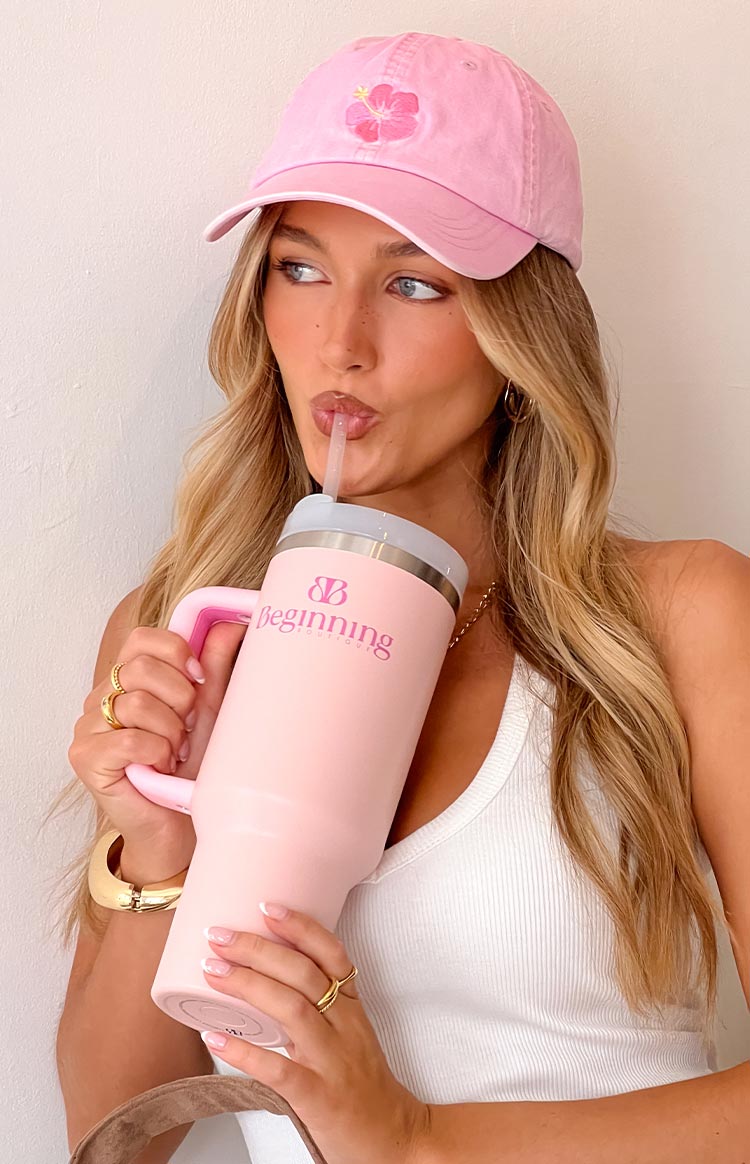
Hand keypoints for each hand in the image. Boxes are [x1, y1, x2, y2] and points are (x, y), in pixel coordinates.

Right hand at [68, 619, 246, 879]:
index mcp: (126, 679)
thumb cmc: (190, 768)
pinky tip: (160, 767)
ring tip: (175, 753)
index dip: (176, 652)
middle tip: (186, 729)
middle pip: (141, 667)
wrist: (178, 825)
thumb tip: (229, 624)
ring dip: (170, 732)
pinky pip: (129, 738)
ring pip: (138, 704)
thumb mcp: (208, 710)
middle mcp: (100, 697)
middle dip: (179, 699)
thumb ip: (213, 666)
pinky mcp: (84, 757)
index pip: (142, 638)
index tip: (199, 679)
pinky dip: (156, 753)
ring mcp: (87, 727)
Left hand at [200, 906, 431, 1163]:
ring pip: (292, 1010)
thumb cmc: (366, 1089)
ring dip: (248, 985)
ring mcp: (333, 1063)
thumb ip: (316, 1012)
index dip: (301, 928)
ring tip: (212, 970)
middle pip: (304, 975)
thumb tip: (261, 983)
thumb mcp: (350, 1038)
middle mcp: (345, 1028)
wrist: (396, 1142)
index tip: (267, 907)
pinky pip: (279, 1070)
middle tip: (219, 935)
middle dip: (259, 950)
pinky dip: (244, 1052)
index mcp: (353, 1010)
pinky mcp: (319, 1098)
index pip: (332, 955)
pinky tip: (216, 1037)